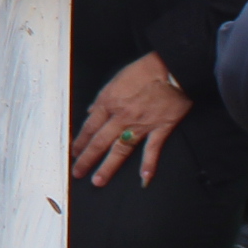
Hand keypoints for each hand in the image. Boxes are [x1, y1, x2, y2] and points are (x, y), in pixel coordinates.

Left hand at [68, 53, 191, 187]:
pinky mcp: (161, 128)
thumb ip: (103, 97)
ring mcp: (141, 124)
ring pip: (121, 149)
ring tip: (98, 180)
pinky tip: (143, 178)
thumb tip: (92, 111)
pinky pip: (153, 149)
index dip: (80, 142)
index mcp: (109, 102)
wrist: (172, 67)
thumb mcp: (117, 79)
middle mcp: (121, 116)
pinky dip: (149, 164)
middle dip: (87, 159)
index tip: (74, 153)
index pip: (90, 127)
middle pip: (100, 141)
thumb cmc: (144, 70)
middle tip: (78, 173)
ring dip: (108, 167)